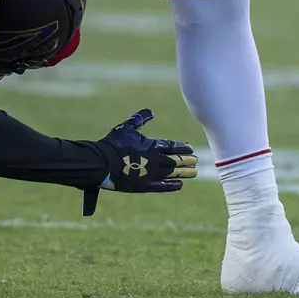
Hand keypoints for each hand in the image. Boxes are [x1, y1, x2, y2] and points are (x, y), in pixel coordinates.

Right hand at [82, 108, 197, 215]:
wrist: (102, 163)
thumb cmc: (113, 143)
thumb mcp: (126, 127)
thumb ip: (139, 119)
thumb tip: (150, 111)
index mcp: (150, 145)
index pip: (171, 146)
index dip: (182, 147)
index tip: (190, 148)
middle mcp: (154, 160)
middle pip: (175, 160)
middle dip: (186, 160)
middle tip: (195, 160)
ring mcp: (150, 173)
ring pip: (172, 173)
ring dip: (184, 172)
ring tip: (194, 172)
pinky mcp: (144, 185)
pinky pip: (162, 186)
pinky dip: (172, 185)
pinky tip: (180, 185)